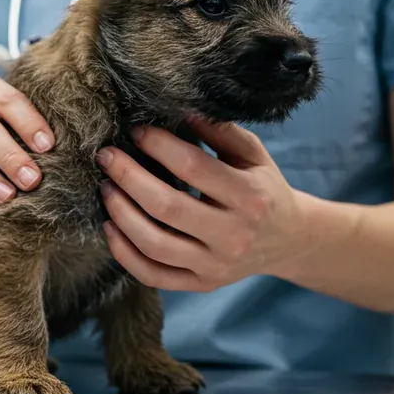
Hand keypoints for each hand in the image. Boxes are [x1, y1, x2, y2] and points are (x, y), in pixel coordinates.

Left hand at [96, 118, 309, 291]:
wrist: (288, 240)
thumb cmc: (263, 188)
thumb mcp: (253, 155)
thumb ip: (219, 132)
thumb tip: (178, 109)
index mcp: (250, 196)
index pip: (193, 167)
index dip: (158, 146)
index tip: (136, 131)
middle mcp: (233, 235)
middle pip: (167, 207)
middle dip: (128, 177)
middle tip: (106, 156)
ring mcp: (216, 265)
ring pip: (154, 245)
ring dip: (120, 214)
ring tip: (105, 188)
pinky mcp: (201, 284)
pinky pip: (153, 274)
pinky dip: (124, 253)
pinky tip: (111, 227)